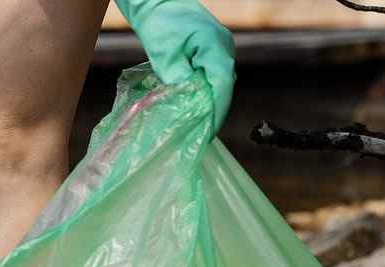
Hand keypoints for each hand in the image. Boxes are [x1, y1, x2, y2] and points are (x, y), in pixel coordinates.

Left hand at [116, 0, 234, 135]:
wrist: (159, 3)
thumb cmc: (160, 25)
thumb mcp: (164, 56)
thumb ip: (177, 80)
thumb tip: (188, 104)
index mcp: (215, 47)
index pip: (222, 84)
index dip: (216, 111)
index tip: (207, 132)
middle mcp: (225, 48)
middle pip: (224, 86)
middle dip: (213, 111)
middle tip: (200, 135)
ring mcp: (222, 48)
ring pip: (220, 81)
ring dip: (210, 101)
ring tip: (197, 125)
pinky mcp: (214, 50)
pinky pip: (214, 74)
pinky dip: (206, 90)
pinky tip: (195, 105)